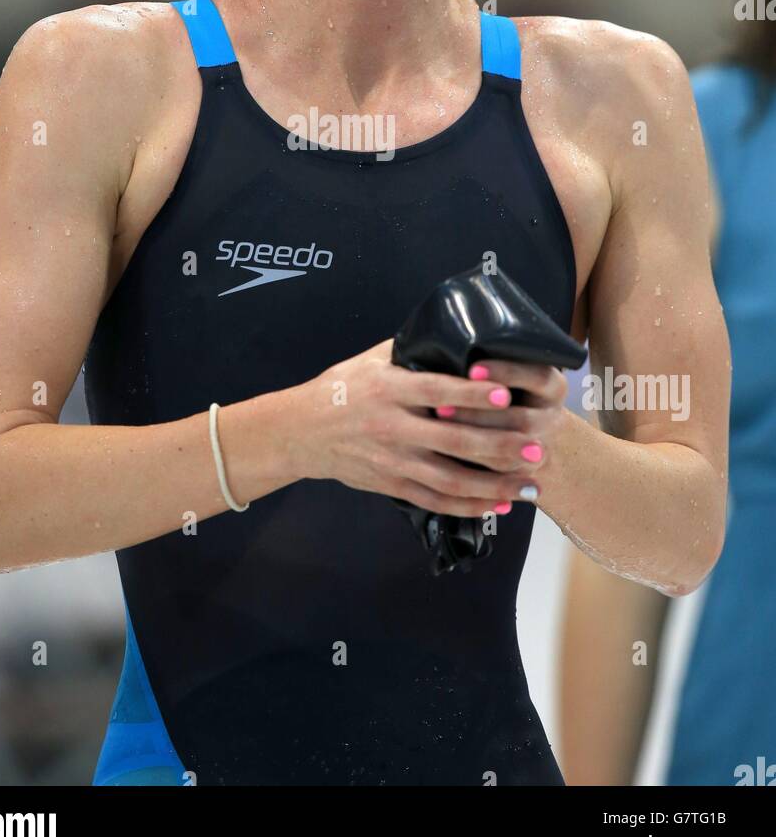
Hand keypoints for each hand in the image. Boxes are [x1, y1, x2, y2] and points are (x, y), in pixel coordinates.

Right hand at [291, 337, 568, 517]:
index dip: (473, 395)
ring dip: (494, 486)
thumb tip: (454, 331)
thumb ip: (410, 351)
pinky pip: (434, 500)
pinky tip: (498, 504)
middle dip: (500, 447)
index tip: (508, 395)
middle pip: (453, 442)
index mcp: (389, 388)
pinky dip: (468, 505)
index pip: (438, 391)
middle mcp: (392, 426)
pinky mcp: (390, 484)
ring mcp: (392, 460)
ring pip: (450, 480)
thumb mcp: (370, 360)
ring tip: (529, 487)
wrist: (299, 431)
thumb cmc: (340, 388)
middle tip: (537, 449)